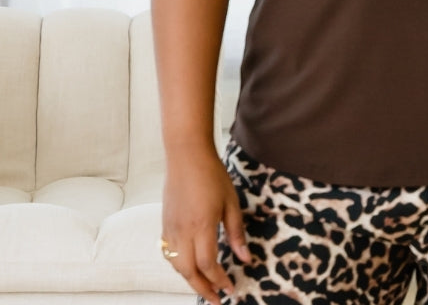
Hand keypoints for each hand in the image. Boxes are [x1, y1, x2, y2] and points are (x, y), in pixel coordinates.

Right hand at [161, 145, 250, 304]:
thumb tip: (245, 259)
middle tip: (216, 299)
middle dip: (203, 288)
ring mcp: (170, 227)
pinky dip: (179, 265)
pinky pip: (168, 252)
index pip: (208, 264)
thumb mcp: (231, 202)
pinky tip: (189, 265)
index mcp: (202, 225)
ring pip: (176, 265)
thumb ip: (236, 233)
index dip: (219, 280)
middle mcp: (183, 231)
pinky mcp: (164, 223)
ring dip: (190, 279)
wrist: (186, 155)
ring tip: (205, 285)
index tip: (231, 289)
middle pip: (188, 272)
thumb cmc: (212, 174)